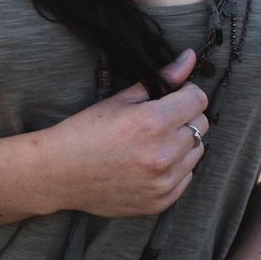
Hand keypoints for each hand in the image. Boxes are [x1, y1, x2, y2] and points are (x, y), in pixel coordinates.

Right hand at [46, 49, 209, 218]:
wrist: (59, 173)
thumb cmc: (85, 132)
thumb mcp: (121, 100)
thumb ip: (161, 79)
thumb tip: (189, 58)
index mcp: (153, 122)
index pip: (198, 100)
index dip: (186, 93)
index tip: (173, 96)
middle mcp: (163, 154)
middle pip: (201, 125)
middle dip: (185, 117)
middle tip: (159, 118)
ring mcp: (163, 181)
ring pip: (197, 151)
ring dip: (182, 143)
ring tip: (153, 142)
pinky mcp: (160, 201)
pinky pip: (186, 177)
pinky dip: (175, 168)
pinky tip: (150, 162)